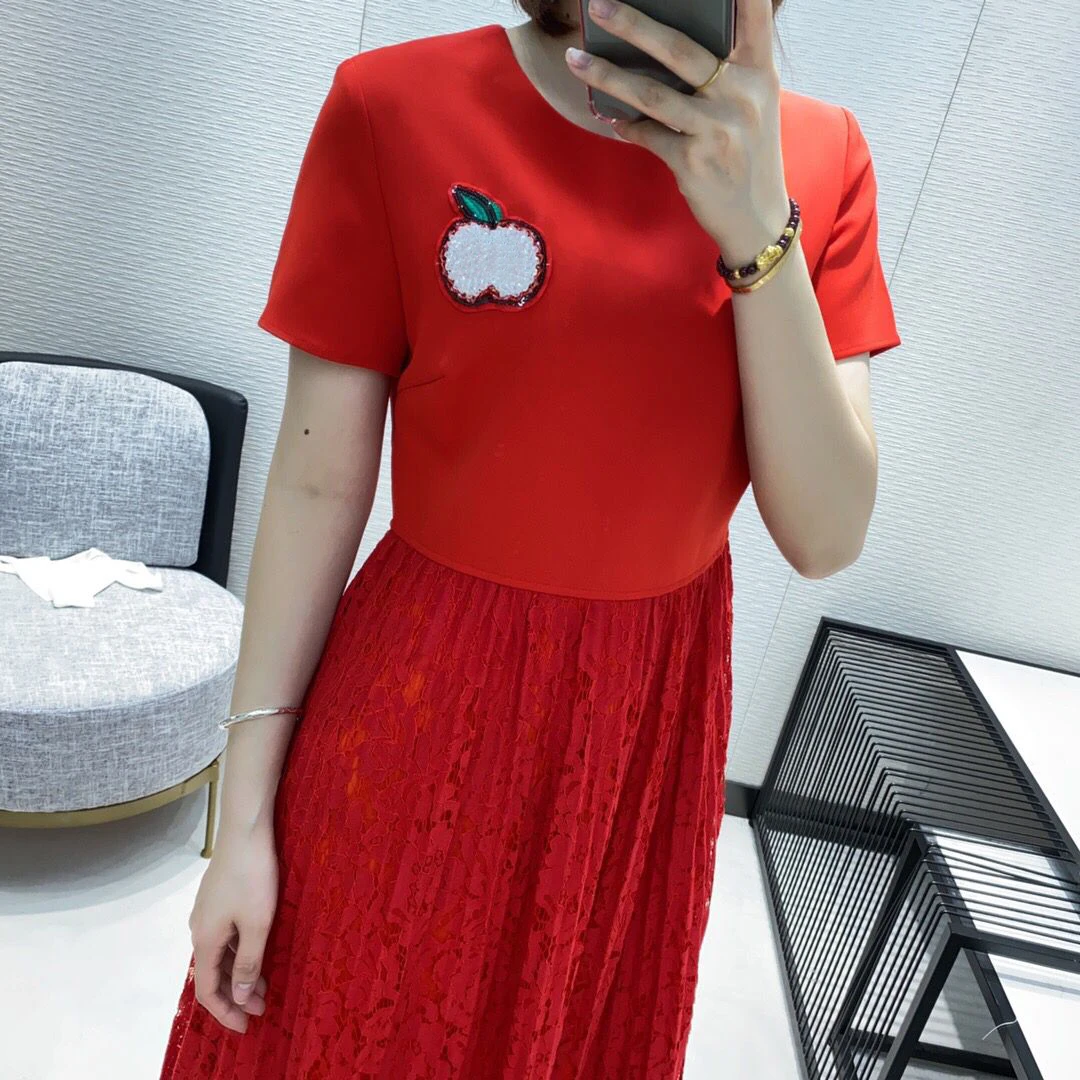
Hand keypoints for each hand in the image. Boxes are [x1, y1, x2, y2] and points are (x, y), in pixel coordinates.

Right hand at [188, 825, 278, 1032]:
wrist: (245, 830)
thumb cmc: (253, 877)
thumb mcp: (256, 924)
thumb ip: (247, 963)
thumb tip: (239, 998)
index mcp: (204, 940)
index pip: (207, 990)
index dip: (224, 1012)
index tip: (245, 1027)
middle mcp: (199, 930)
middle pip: (212, 974)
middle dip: (236, 996)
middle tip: (263, 1009)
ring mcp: (207, 912)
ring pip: (220, 955)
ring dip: (240, 974)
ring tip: (266, 987)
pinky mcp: (218, 899)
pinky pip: (224, 937)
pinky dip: (239, 953)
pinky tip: (258, 953)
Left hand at [566, 0, 789, 265]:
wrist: (756, 219)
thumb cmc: (748, 152)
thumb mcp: (753, 104)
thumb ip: (727, 70)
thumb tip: (664, 44)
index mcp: (759, 71)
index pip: (752, 12)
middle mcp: (742, 95)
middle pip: (681, 49)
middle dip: (634, 24)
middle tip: (597, 5)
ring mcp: (717, 129)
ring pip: (653, 94)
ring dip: (608, 75)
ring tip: (575, 60)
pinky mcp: (694, 161)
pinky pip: (648, 135)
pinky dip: (627, 126)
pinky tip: (611, 118)